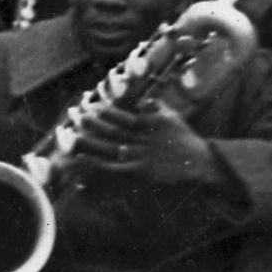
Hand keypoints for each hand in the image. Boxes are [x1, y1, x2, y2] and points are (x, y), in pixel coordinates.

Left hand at [71, 100, 215, 186]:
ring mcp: (138, 155)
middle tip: (73, 114)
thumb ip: (156, 106)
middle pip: (109, 128)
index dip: (101, 110)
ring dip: (88, 140)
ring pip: (107, 146)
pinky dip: (97, 164)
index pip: (118, 114)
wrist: (202, 164)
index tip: (86, 104)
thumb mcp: (173, 117)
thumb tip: (142, 99)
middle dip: (90, 121)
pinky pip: (113, 168)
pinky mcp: (139, 171)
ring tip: (70, 134)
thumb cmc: (186, 140)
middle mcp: (140, 138)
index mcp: (146, 123)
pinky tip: (83, 160)